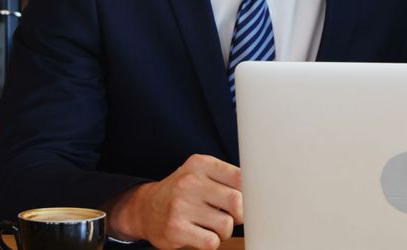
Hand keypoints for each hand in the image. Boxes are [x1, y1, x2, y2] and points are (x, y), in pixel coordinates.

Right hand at [105, 154, 242, 249]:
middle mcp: (189, 182)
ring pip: (226, 225)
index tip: (248, 200)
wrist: (145, 208)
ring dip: (224, 230)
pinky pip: (211, 242)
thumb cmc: (183, 192)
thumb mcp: (201, 174)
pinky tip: (201, 234)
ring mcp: (181, 206)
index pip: (240, 177)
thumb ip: (227, 178)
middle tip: (231, 216)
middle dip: (239, 214)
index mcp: (200, 164)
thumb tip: (260, 193)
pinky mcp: (176, 229)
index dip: (249, 193)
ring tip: (211, 225)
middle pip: (237, 202)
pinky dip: (211, 242)